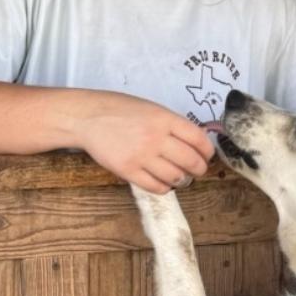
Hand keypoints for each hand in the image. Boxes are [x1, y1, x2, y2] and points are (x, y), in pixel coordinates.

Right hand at [66, 92, 214, 192]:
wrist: (87, 117)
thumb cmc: (119, 110)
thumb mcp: (151, 108)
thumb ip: (172, 124)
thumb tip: (194, 142)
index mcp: (164, 119)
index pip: (199, 140)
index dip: (207, 152)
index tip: (206, 156)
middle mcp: (156, 137)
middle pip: (191, 162)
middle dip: (199, 169)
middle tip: (196, 170)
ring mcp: (142, 156)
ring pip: (176, 177)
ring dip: (182, 180)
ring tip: (179, 176)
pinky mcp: (128, 171)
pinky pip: (156, 187)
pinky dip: (165, 188)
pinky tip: (163, 182)